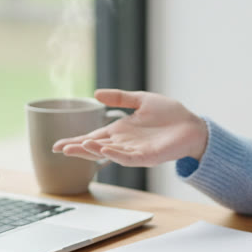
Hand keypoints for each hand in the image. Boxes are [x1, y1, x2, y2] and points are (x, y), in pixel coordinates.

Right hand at [51, 89, 208, 167]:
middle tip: (59, 148)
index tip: (58, 144)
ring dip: (93, 151)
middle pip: (96, 148)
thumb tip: (96, 94)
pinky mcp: (148, 156)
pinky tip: (104, 149)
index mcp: (121, 131)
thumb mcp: (141, 100)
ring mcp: (135, 151)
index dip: (76, 140)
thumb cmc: (170, 114)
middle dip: (78, 148)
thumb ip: (120, 98)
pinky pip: (128, 158)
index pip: (93, 137)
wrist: (192, 125)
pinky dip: (115, 155)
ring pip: (109, 153)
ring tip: (78, 146)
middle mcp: (124, 143)